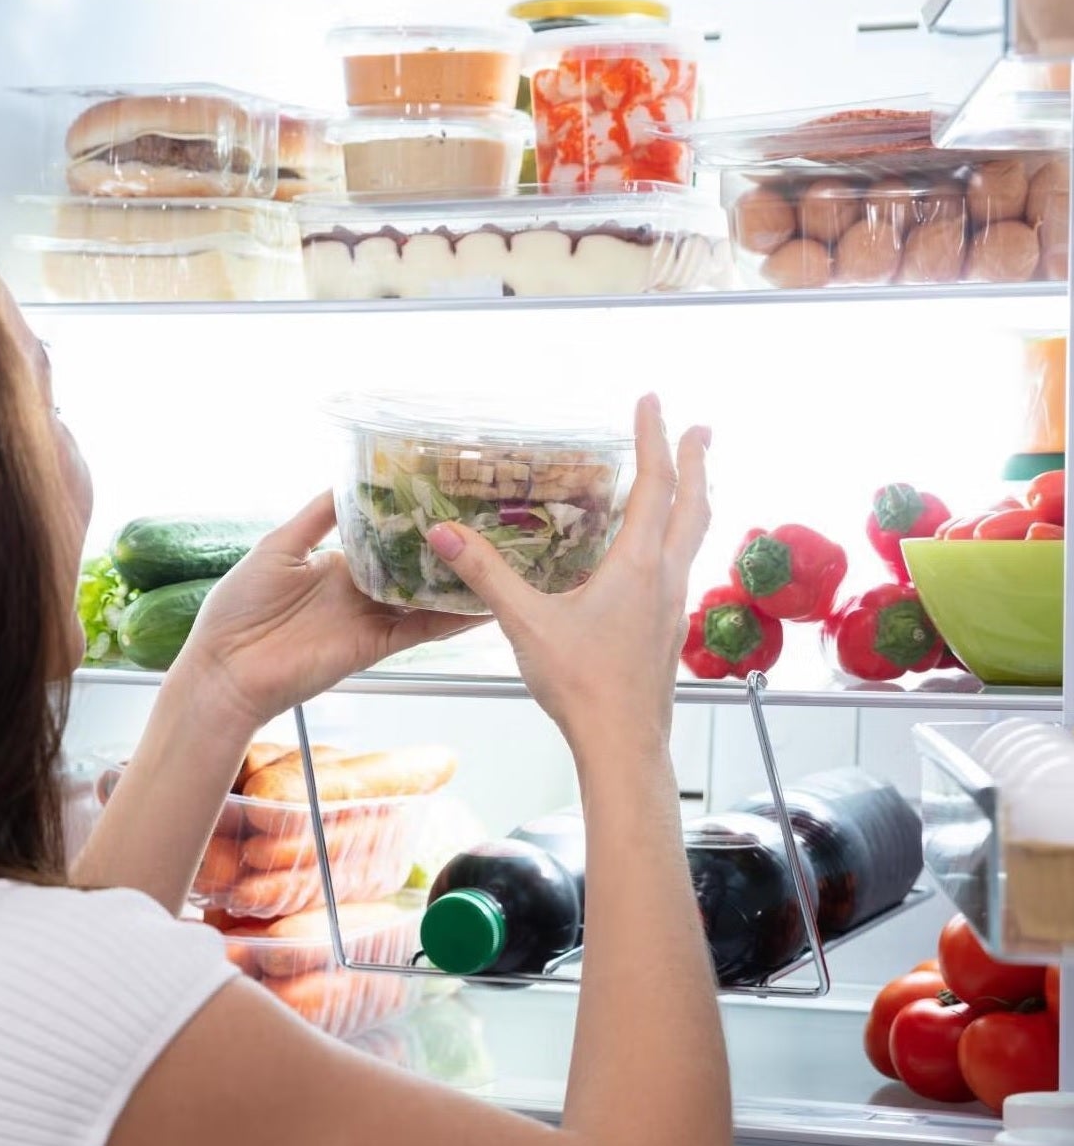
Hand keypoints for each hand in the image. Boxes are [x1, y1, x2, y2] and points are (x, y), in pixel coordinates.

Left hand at [174, 495, 477, 730]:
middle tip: (489, 521)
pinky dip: (451, 619)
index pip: (384, 536)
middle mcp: (358, 590)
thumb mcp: (277, 546)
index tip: (446, 494)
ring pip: (425, 596)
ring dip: (458, 582)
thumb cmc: (238, 608)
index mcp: (335, 564)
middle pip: (411, 565)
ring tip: (501, 557)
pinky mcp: (374, 646)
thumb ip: (316, 516)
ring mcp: (369, 619)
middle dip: (444, 548)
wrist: (226, 670)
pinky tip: (483, 603)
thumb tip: (346, 478)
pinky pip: (420, 629)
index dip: (412, 519)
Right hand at [425, 396, 709, 760]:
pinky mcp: (668, 632)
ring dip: (694, 500)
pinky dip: (677, 540)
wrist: (623, 743)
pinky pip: (680, 568)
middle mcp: (664, 578)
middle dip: (697, 461)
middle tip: (700, 428)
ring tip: (688, 482)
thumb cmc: (582, 684)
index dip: (653, 439)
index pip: (654, 485)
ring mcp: (672, 606)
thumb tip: (444, 534)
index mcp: (637, 565)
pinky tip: (656, 556)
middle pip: (694, 505)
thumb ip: (486, 574)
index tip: (652, 402)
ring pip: (694, 538)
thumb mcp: (525, 623)